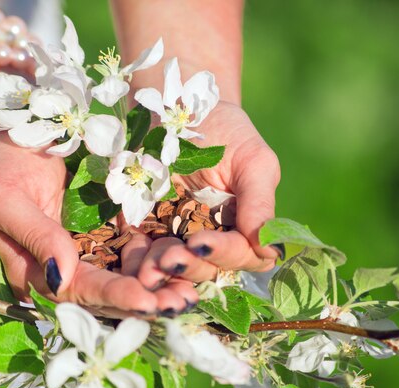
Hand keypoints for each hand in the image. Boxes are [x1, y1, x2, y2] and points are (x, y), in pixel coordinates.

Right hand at [0, 131, 197, 316]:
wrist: (22, 126)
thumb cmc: (6, 161)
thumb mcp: (8, 197)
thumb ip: (35, 237)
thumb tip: (61, 279)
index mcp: (36, 268)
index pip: (76, 290)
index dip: (111, 296)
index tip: (146, 300)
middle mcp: (67, 266)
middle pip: (107, 294)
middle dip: (144, 301)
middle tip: (181, 304)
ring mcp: (92, 249)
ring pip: (127, 277)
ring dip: (159, 287)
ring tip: (191, 294)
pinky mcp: (111, 229)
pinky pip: (139, 249)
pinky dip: (162, 260)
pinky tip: (188, 265)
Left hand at [134, 101, 281, 289]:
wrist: (176, 104)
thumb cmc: (224, 130)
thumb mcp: (252, 160)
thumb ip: (260, 204)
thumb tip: (268, 248)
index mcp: (242, 225)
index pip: (244, 254)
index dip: (225, 253)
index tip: (202, 241)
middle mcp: (211, 236)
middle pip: (206, 269)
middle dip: (189, 266)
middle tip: (170, 257)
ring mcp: (175, 235)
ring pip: (173, 269)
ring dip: (161, 271)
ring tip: (147, 267)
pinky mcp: (142, 229)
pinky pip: (139, 255)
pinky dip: (135, 261)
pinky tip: (129, 258)